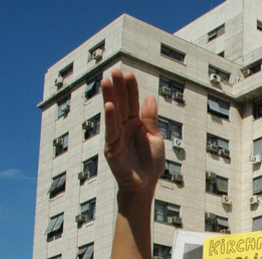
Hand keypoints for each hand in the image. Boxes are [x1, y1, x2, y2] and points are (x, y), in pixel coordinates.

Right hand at [101, 70, 164, 198]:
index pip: (133, 102)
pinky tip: (110, 105)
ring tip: (106, 81)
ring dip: (109, 97)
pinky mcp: (111, 148)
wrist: (145, 185)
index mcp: (136, 123)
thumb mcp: (155, 138)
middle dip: (118, 88)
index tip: (129, 74)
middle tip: (115, 71)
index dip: (131, 89)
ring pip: (113, 114)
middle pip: (121, 104)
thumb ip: (151, 120)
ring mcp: (117, 136)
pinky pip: (111, 130)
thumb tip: (149, 97)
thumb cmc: (151, 163)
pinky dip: (110, 118)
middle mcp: (124, 127)